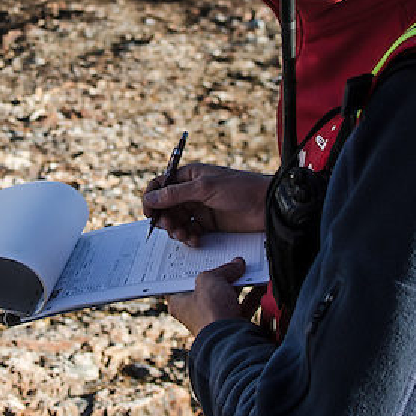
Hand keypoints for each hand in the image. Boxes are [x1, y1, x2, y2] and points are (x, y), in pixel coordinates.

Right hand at [142, 162, 270, 245]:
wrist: (266, 206)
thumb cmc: (240, 188)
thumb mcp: (205, 188)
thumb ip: (176, 194)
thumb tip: (151, 198)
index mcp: (189, 176)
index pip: (161, 185)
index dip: (152, 199)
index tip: (149, 213)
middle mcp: (191, 192)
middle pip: (166, 207)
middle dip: (165, 218)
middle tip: (171, 227)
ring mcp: (200, 209)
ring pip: (177, 221)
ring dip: (176, 230)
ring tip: (184, 235)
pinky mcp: (209, 224)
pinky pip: (190, 232)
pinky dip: (189, 237)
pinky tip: (195, 239)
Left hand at [169, 258, 260, 337]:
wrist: (230, 339)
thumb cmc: (209, 311)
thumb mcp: (210, 279)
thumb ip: (223, 269)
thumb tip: (237, 264)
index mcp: (178, 302)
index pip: (179, 282)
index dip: (187, 268)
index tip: (196, 257)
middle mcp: (194, 312)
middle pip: (206, 287)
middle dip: (219, 273)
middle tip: (226, 259)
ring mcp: (214, 319)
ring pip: (226, 296)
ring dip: (237, 282)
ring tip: (245, 268)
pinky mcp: (232, 325)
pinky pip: (242, 305)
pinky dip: (251, 295)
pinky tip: (259, 283)